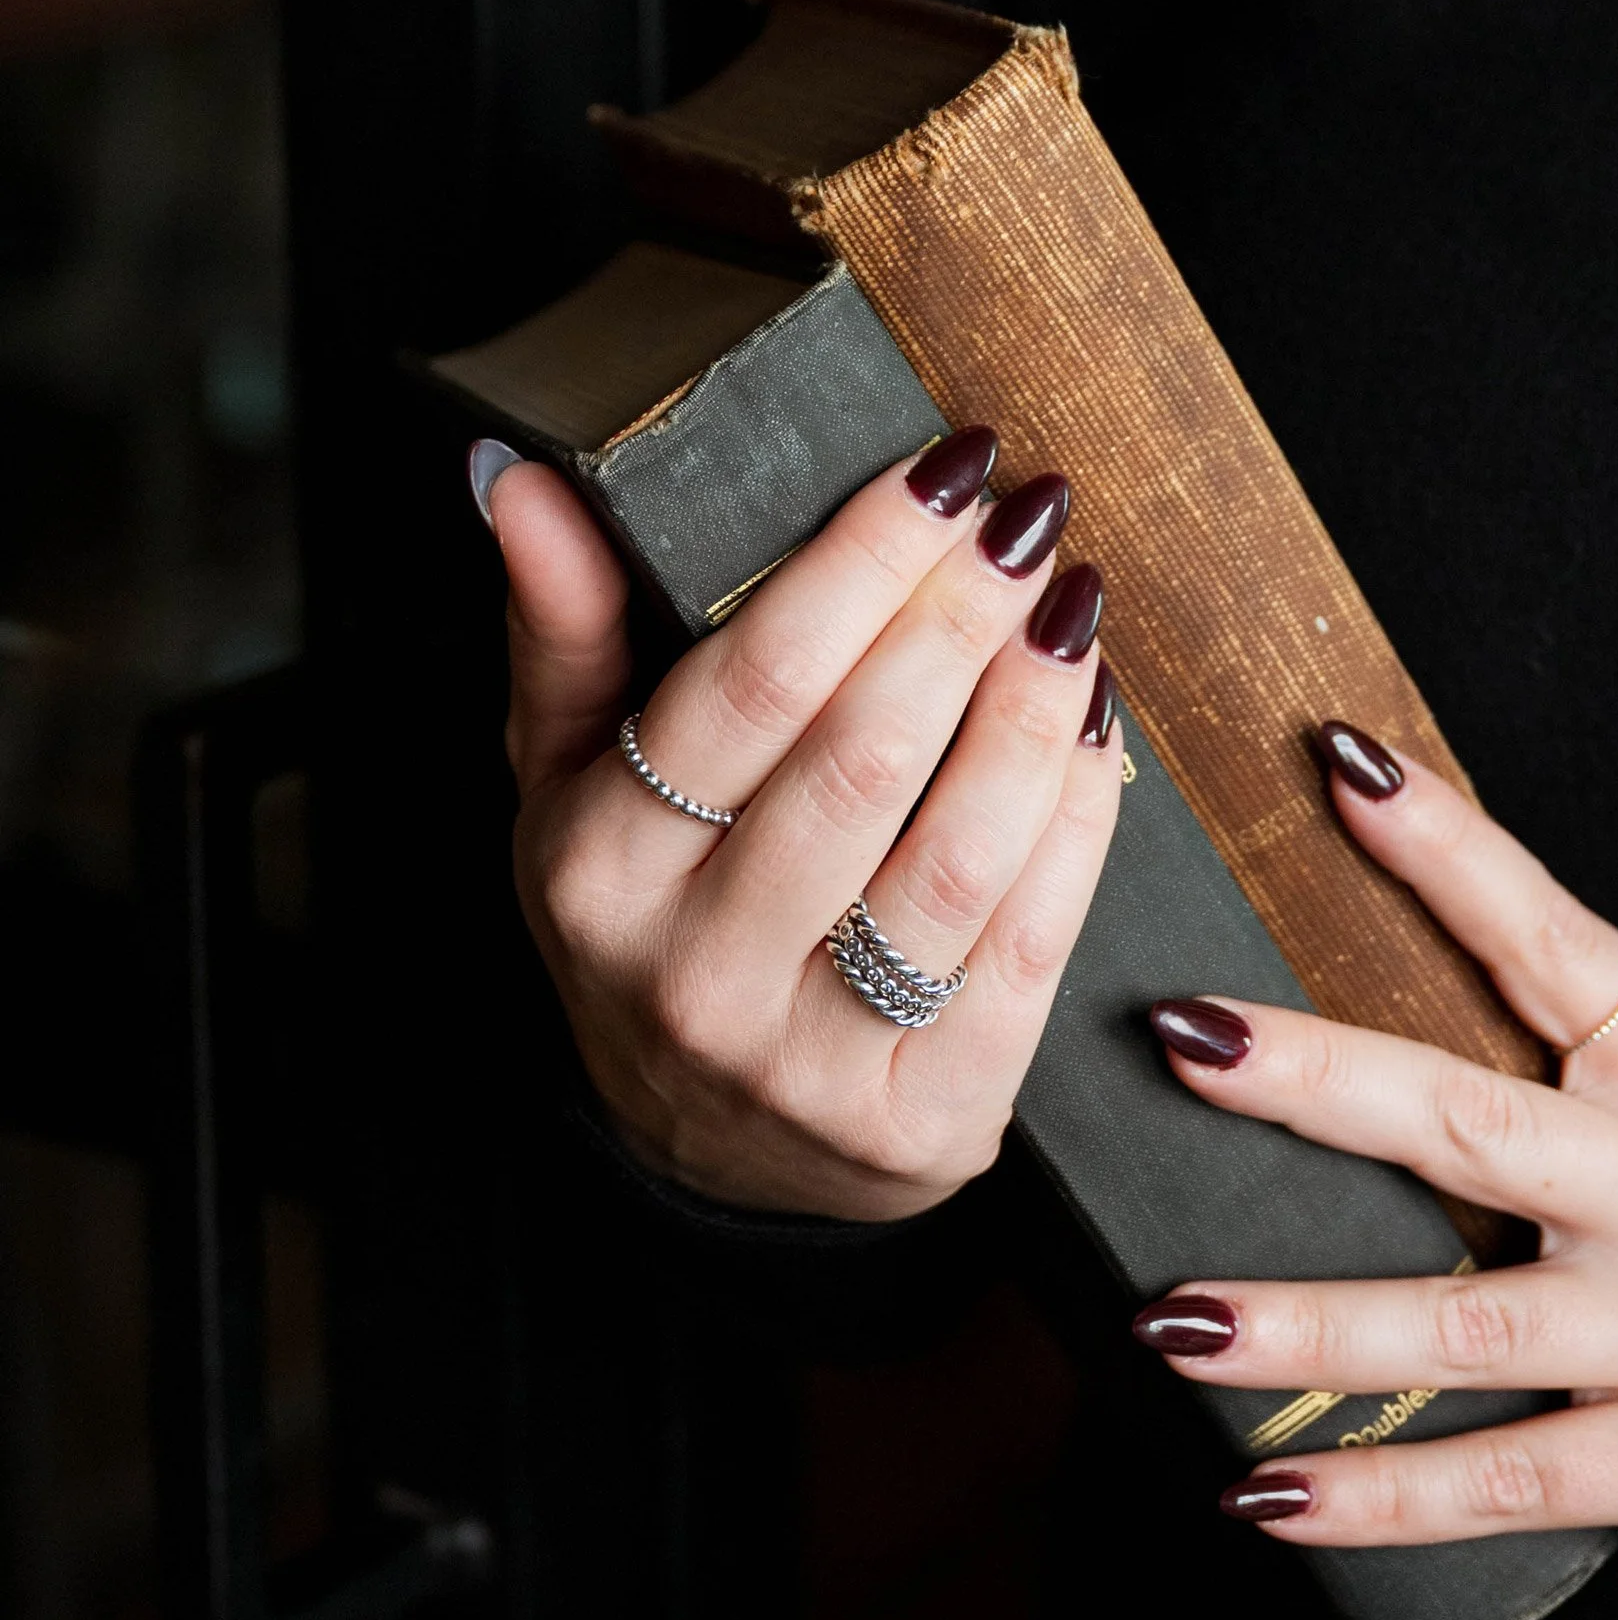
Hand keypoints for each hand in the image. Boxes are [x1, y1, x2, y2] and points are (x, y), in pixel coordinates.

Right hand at [479, 426, 1123, 1221]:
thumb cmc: (647, 921)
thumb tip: (522, 476)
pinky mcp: (928, 1122)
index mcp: (601, 873)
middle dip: (962, 616)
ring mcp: (815, 1063)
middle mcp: (697, 976)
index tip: (944, 466)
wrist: (711, 1153)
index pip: (751, 686)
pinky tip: (1094, 727)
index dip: (861, 562)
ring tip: (1074, 603)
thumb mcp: (566, 785)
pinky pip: (1028, 950)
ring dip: (1036, 712)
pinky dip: (1080, 823)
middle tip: (1030, 512)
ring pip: (958, 857)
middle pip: (863, 761)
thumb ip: (564, 629)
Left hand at [1134, 730, 1617, 1542]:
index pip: (1554, 939)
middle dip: (1316, 1082)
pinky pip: (1499, 1481)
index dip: (1452, 852)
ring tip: (1168, 1320)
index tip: (1343, 763)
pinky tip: (1261, 1498)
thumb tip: (1371, 926)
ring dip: (1305, 1327)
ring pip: (1461, 1324)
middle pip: (1472, 1124)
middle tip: (1183, 1037)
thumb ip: (1562, 1042)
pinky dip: (1378, 1497)